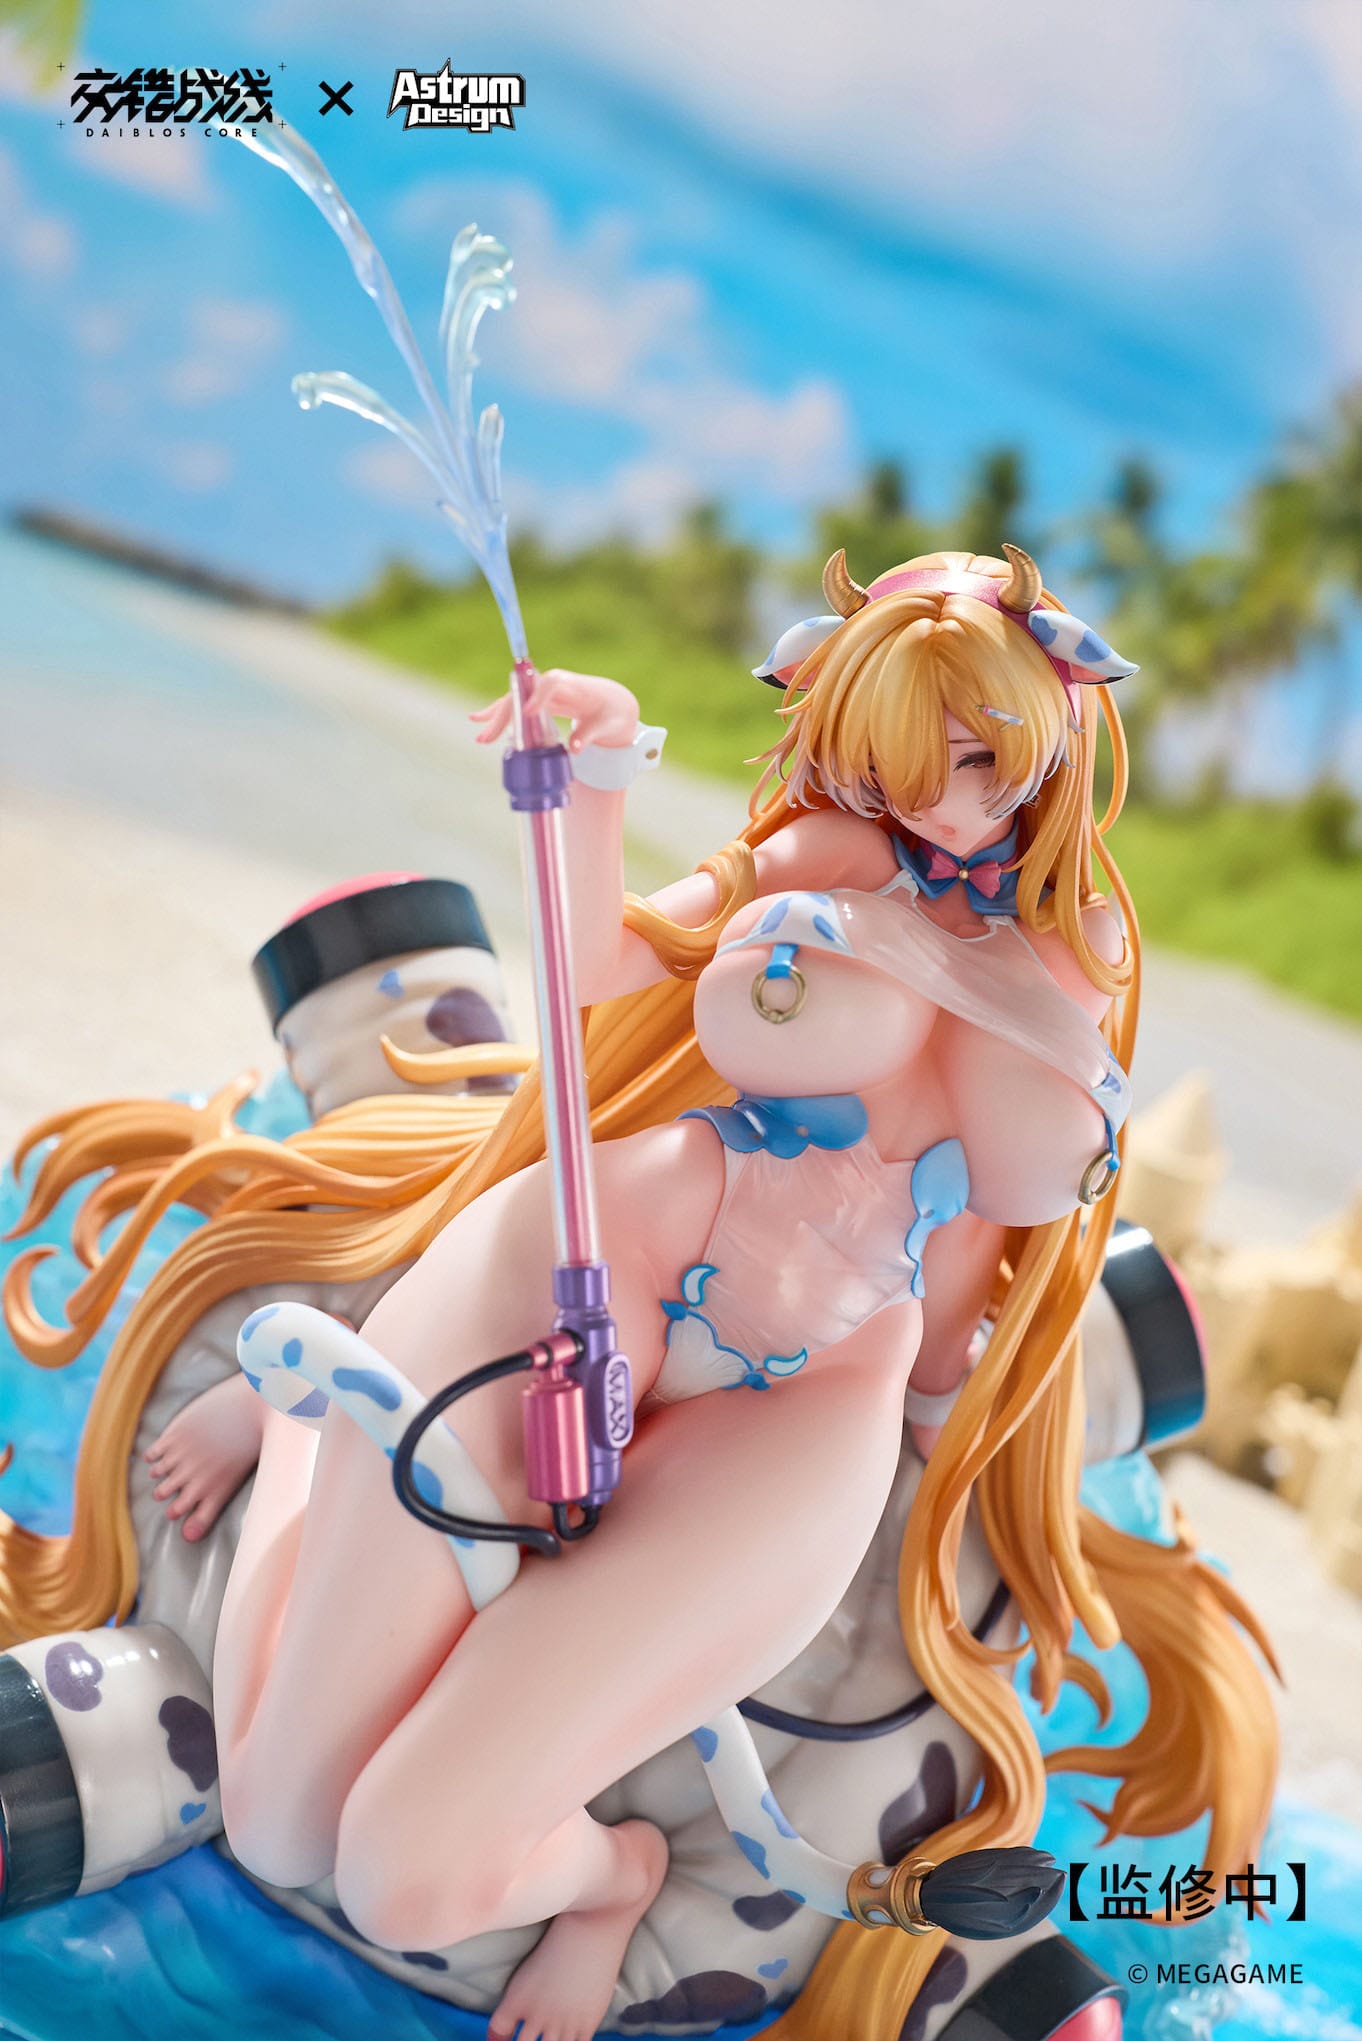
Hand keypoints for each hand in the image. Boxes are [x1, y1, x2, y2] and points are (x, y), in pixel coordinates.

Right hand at [470, 668, 639, 751]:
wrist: (613, 702)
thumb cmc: (611, 712)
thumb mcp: (607, 725)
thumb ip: (590, 734)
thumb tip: (575, 749)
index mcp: (572, 685)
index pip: (552, 683)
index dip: (539, 696)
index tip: (529, 713)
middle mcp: (553, 684)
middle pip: (524, 694)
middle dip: (505, 714)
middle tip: (489, 737)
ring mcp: (544, 692)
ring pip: (514, 701)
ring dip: (496, 718)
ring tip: (480, 737)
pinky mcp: (539, 701)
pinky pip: (516, 706)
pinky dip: (499, 715)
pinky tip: (481, 722)